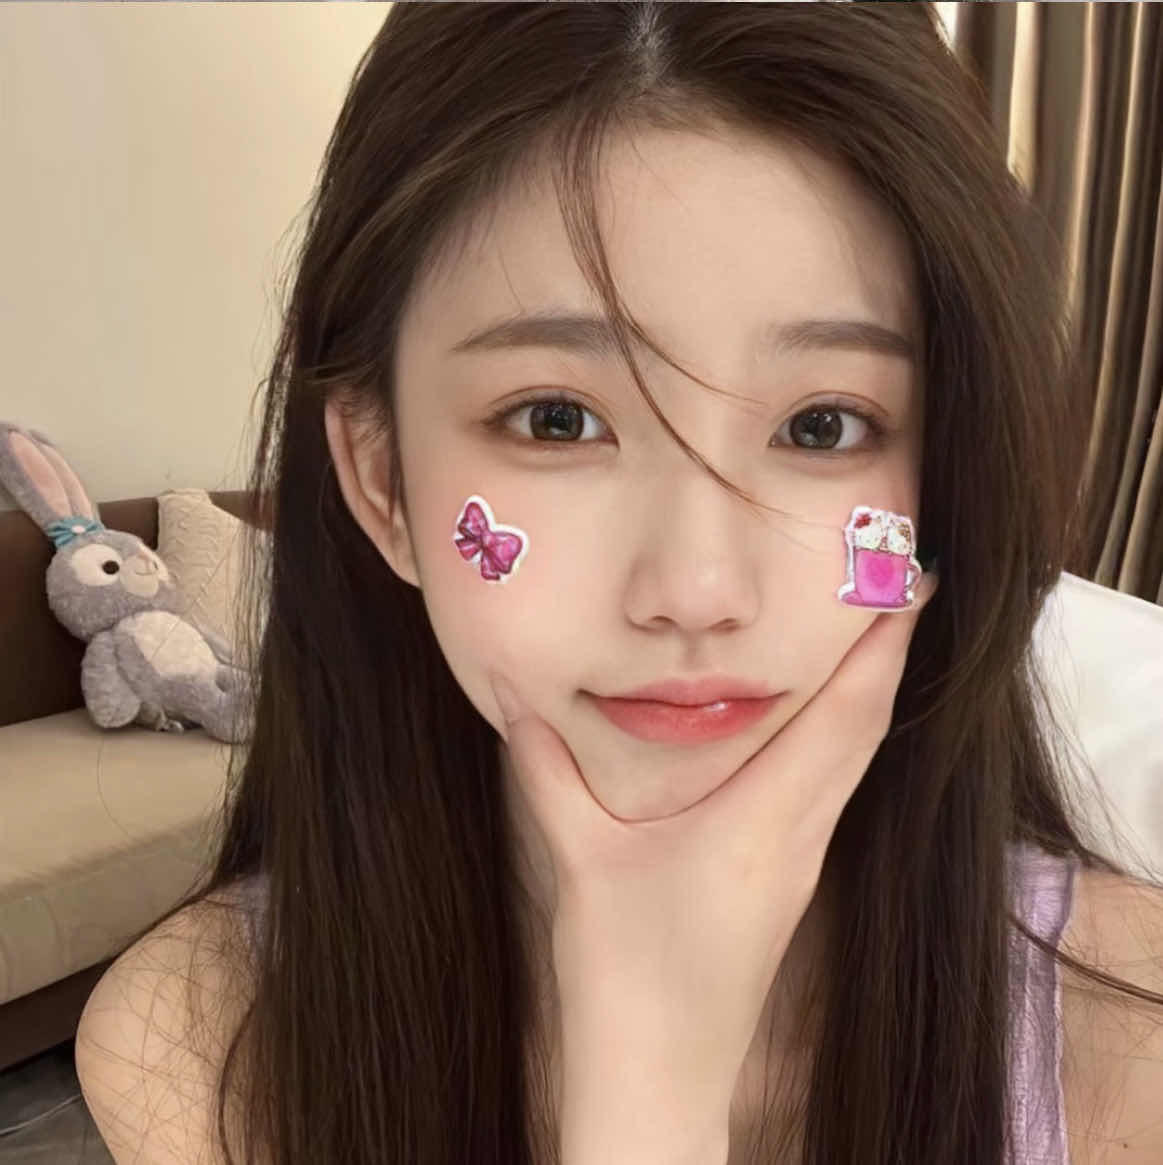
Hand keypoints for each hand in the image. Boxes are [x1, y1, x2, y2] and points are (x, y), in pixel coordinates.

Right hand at [488, 571, 938, 1142]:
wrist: (660, 1070)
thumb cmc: (626, 971)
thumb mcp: (581, 860)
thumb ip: (548, 772)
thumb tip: (514, 699)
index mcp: (761, 823)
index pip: (841, 720)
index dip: (881, 650)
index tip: (906, 585)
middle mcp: (800, 836)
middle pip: (868, 731)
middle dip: (890, 654)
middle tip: (901, 582)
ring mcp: (803, 860)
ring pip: (858, 761)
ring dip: (873, 693)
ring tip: (874, 633)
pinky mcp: (792, 877)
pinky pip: (836, 788)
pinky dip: (846, 735)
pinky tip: (824, 718)